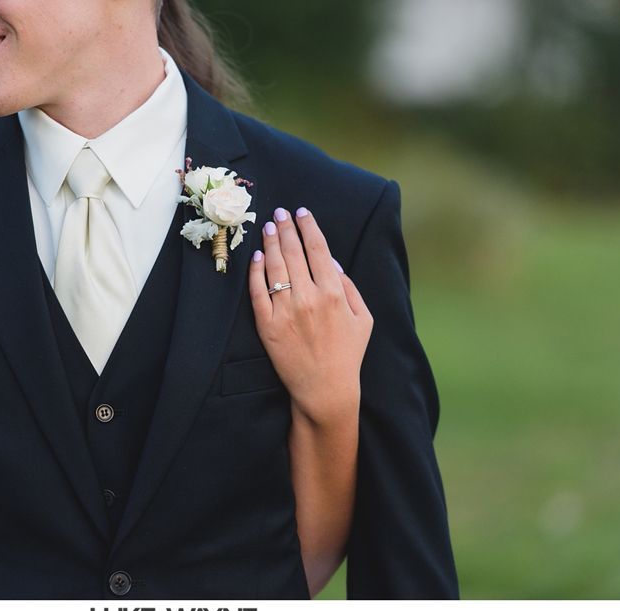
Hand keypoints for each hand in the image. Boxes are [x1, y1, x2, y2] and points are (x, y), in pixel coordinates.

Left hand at [248, 207, 372, 425]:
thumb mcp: (362, 319)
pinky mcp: (268, 326)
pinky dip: (256, 271)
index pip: (318, 249)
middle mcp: (309, 298)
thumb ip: (350, 287)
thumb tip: (331, 261)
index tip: (302, 212)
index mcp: (335, 293)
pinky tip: (257, 257)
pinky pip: (258, 291)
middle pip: (294, 252)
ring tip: (267, 227)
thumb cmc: (347, 354)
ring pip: (275, 266)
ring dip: (271, 242)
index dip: (309, 227)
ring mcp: (286, 311)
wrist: (324, 389)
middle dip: (286, 227)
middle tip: (279, 212)